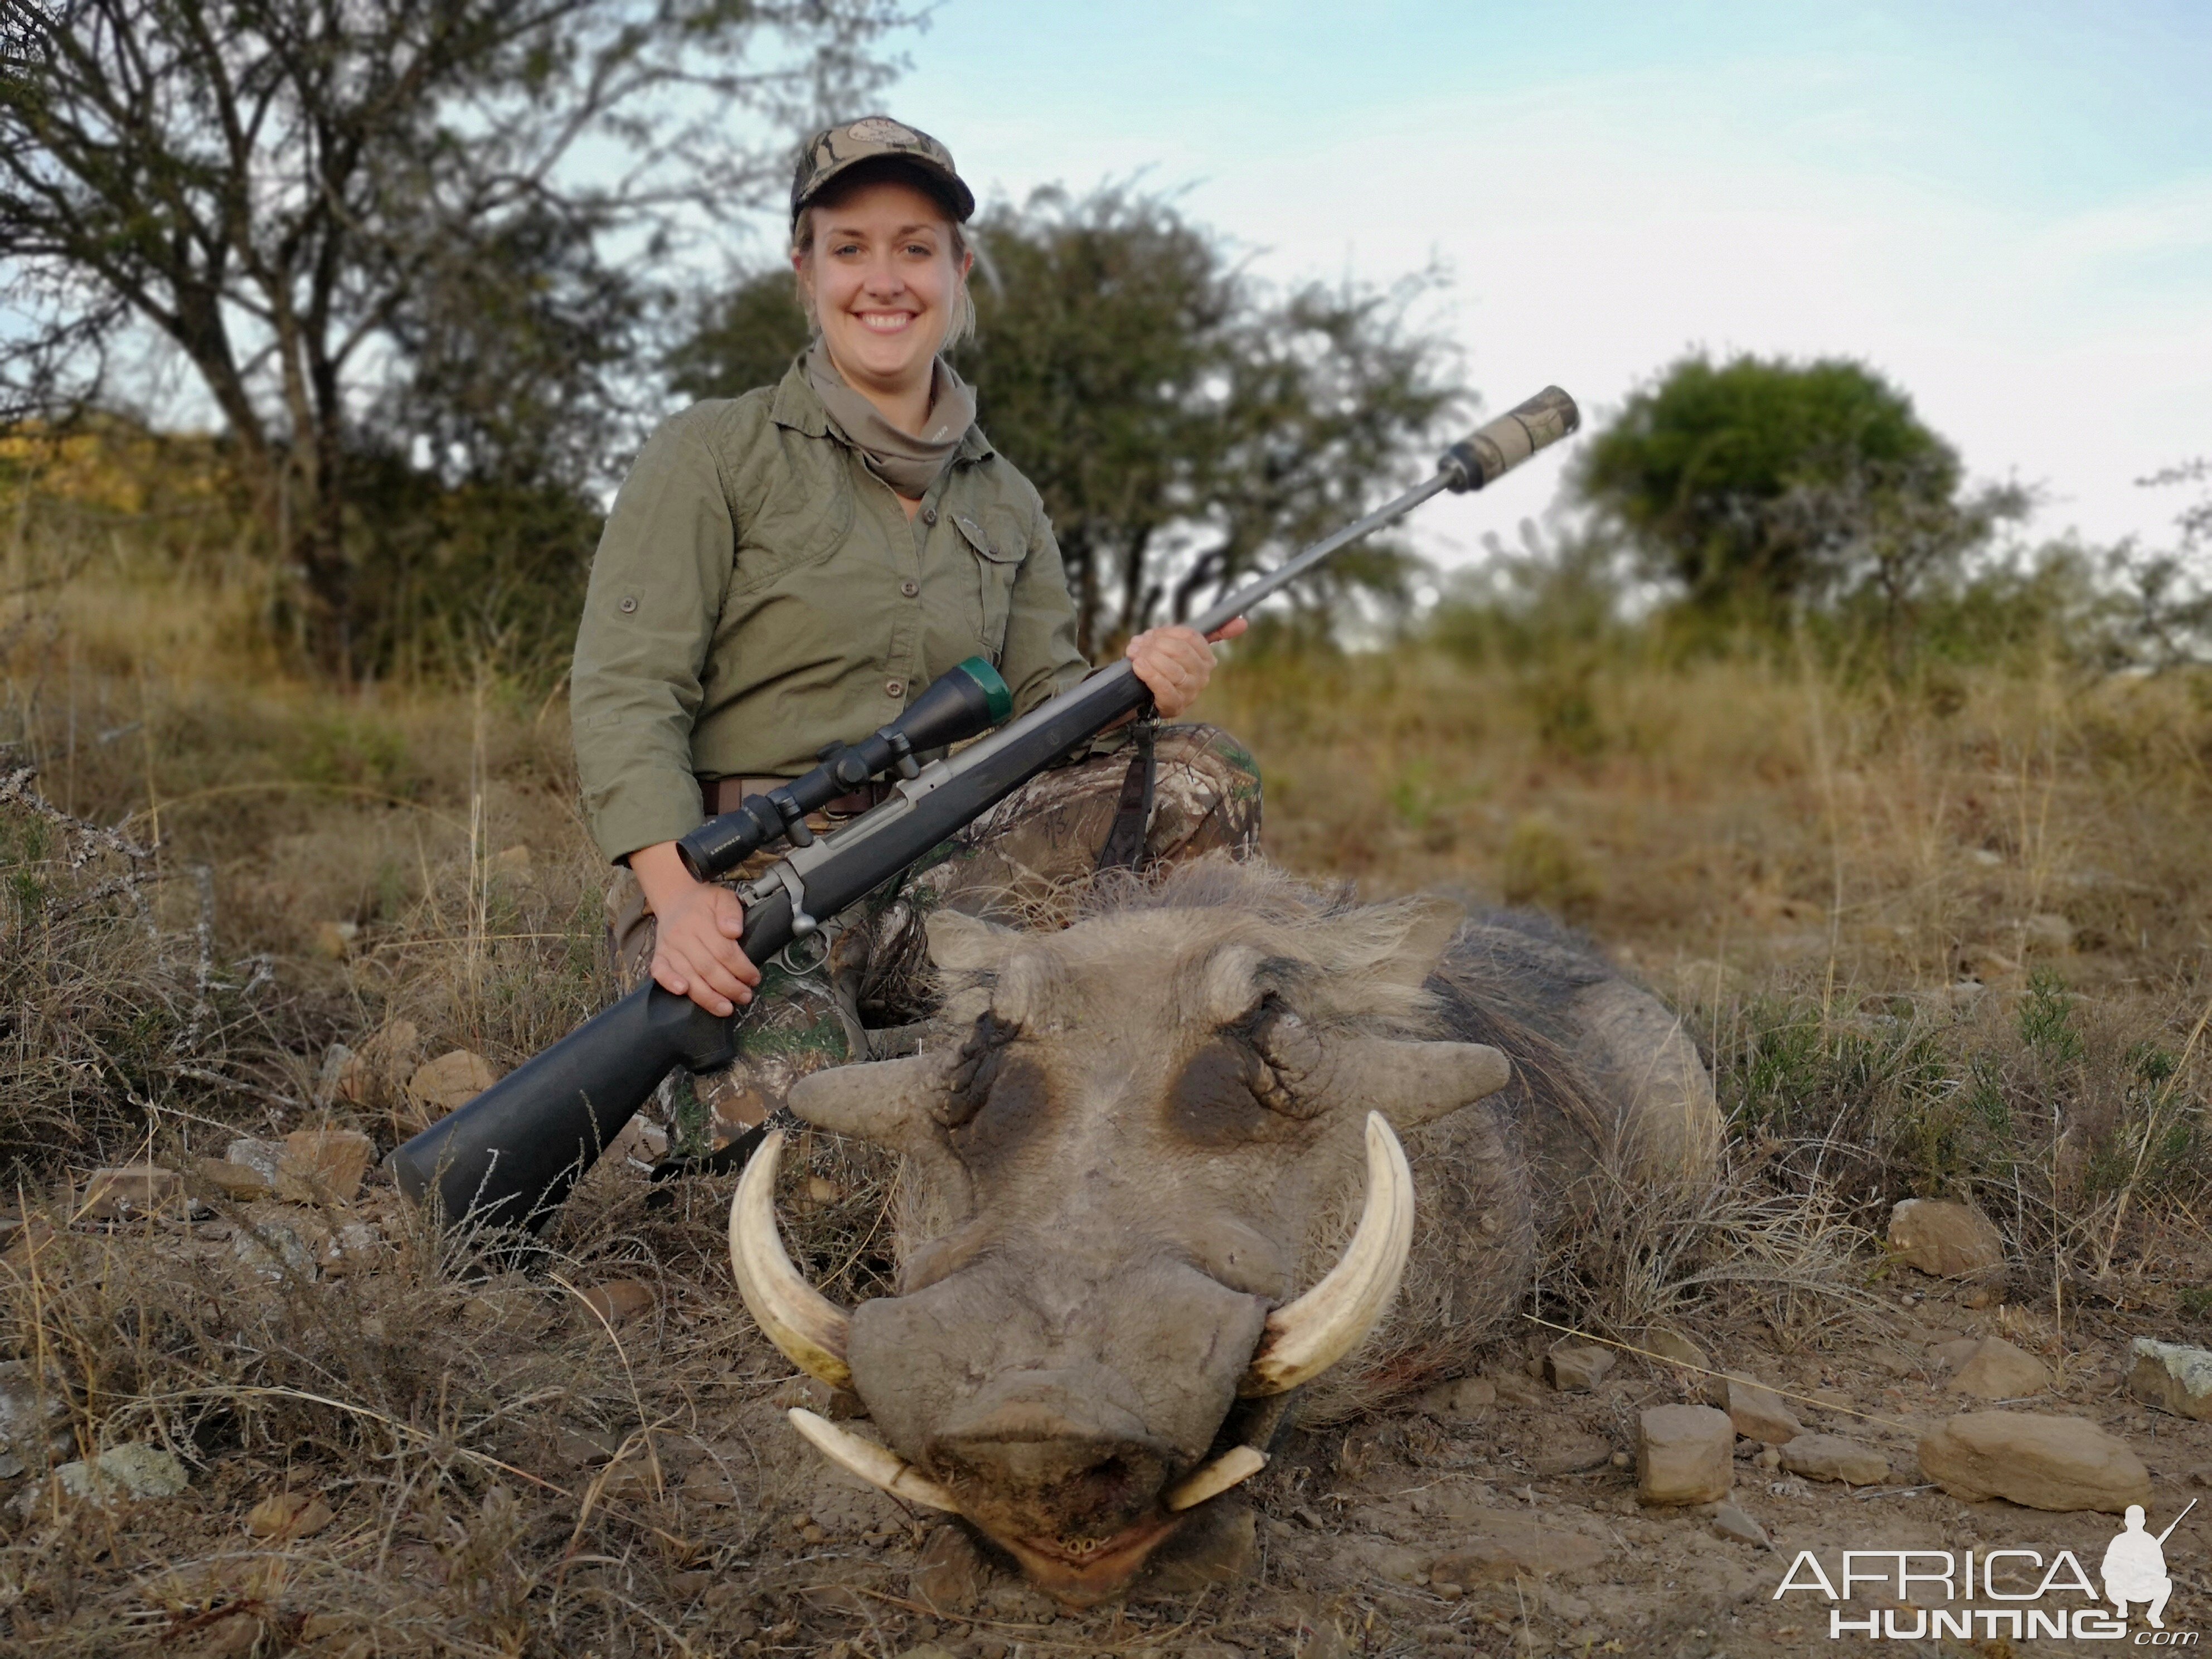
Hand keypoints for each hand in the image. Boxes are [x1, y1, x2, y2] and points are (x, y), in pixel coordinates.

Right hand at [629, 841, 761, 1015]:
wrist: (675, 898)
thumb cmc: (704, 902)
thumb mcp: (723, 897)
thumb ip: (731, 911)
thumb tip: (734, 931)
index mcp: (700, 921)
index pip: (724, 951)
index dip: (741, 968)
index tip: (754, 979)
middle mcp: (682, 935)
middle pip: (708, 967)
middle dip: (729, 987)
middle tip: (745, 996)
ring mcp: (668, 947)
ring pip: (688, 975)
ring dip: (708, 996)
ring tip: (726, 1008)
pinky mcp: (658, 956)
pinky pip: (660, 972)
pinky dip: (669, 983)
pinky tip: (683, 992)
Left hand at [1125, 616, 1246, 718]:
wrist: (1142, 693)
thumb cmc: (1163, 665)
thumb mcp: (1180, 644)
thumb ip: (1212, 631)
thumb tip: (1243, 622)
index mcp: (1206, 659)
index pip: (1191, 637)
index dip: (1168, 632)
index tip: (1153, 634)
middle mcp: (1202, 677)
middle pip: (1180, 651)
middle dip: (1156, 644)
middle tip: (1139, 644)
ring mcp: (1189, 693)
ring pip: (1172, 669)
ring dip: (1149, 658)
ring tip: (1135, 654)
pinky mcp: (1174, 706)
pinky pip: (1164, 688)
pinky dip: (1149, 675)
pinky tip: (1139, 666)